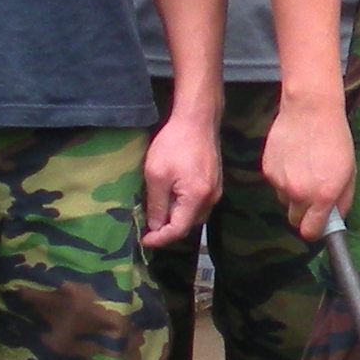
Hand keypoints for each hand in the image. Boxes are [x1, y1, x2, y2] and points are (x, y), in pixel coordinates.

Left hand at [141, 109, 220, 247]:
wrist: (198, 119)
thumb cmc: (174, 144)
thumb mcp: (156, 175)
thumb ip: (157, 204)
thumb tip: (155, 227)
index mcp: (197, 198)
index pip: (178, 230)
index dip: (159, 239)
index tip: (142, 240)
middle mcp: (211, 198)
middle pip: (188, 225)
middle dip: (167, 230)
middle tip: (146, 226)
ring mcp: (216, 190)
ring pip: (194, 216)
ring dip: (176, 218)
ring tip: (156, 212)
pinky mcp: (215, 183)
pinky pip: (199, 204)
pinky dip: (184, 207)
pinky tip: (170, 198)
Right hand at [263, 91, 355, 241]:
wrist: (311, 110)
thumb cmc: (335, 139)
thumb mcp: (349, 172)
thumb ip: (343, 201)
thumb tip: (335, 219)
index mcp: (323, 195)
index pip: (310, 232)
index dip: (315, 230)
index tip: (318, 224)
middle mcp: (299, 193)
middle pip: (294, 220)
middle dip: (304, 213)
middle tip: (313, 195)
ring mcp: (280, 182)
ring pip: (284, 201)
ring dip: (292, 194)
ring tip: (304, 170)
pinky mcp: (267, 170)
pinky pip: (275, 184)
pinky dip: (283, 178)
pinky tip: (293, 159)